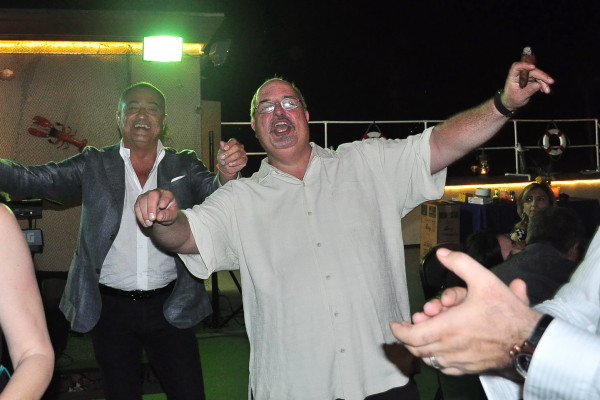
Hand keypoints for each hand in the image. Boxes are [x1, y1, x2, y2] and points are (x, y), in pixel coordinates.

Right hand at [134, 188, 178, 227]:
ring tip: (149, 224)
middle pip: (152, 195)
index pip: (166, 195)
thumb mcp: (172, 216)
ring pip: (142, 201)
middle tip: (152, 219)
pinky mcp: (139, 201)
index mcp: (168, 194)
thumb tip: (159, 216)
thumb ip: (167, 215)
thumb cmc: (168, 214)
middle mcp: (157, 192)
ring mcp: (147, 196)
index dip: (163, 200)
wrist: (161, 216)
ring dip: (144, 214)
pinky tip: (145, 223)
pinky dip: (140, 216)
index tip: (162, 207)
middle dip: (151, 208)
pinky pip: (137, 207)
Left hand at [217, 138, 247, 179]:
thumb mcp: (221, 152)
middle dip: (228, 153)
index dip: (229, 144)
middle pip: (236, 147)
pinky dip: (235, 163)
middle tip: (222, 157)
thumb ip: (222, 147)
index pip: (233, 141)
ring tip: (225, 162)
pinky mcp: (245, 159)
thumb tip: (222, 142)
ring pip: (238, 154)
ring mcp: (243, 153)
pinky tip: (230, 164)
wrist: (225, 166)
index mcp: (234, 143)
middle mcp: (240, 147)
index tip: (224, 148)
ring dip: (230, 159)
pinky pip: (241, 160)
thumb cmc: (223, 157)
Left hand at [390, 247, 541, 375]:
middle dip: (408, 337)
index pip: (412, 336)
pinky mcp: (469, 369)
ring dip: (422, 347)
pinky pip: (444, 368)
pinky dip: (436, 359)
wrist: (531, 341)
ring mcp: (459, 361)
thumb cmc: (506, 312)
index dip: (399, 331)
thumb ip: (461, 263)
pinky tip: (439, 349)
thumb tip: (441, 253)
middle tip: (409, 326)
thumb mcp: (485, 280)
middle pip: (417, 349)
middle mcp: (449, 348)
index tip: (395, 324)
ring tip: (422, 334)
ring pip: (429, 359)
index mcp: (448, 328)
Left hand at [501, 61, 553, 110]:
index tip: (533, 67)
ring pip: (537, 75)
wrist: (512, 103)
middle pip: (531, 71)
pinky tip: (545, 90)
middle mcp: (519, 75)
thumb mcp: (520, 97)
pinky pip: (539, 79)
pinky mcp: (531, 79)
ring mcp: (526, 76)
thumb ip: (528, 91)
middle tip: (550, 81)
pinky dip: (543, 84)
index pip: (516, 67)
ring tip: (547, 90)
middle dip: (541, 75)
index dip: (524, 65)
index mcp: (512, 77)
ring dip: (544, 81)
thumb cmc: (512, 100)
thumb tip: (538, 84)